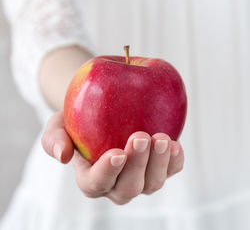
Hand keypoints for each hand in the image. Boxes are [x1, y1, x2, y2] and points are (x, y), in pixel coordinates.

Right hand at [42, 111, 183, 204]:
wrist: (99, 113)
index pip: (96, 183)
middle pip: (129, 187)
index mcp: (91, 178)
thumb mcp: (57, 125)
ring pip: (152, 183)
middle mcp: (117, 184)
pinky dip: (174, 162)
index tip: (116, 153)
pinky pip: (170, 171)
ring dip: (159, 164)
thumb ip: (54, 139)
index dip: (107, 173)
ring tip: (162, 139)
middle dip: (137, 165)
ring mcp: (140, 177)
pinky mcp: (158, 166)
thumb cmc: (77, 121)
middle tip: (141, 137)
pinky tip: (175, 145)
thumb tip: (62, 156)